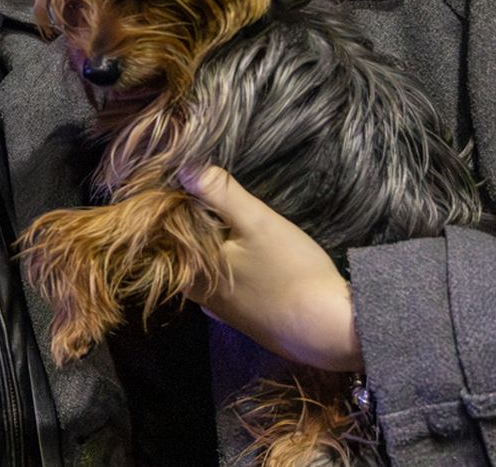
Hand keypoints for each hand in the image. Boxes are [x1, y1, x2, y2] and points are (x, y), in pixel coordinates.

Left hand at [179, 165, 364, 371]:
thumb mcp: (256, 221)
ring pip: (208, 263)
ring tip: (239, 219)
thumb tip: (183, 167)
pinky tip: (251, 254)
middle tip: (224, 196)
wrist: (326, 329)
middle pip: (188, 246)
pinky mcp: (242, 316)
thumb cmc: (290, 271)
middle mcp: (197, 294)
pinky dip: (232, 263)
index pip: (169, 227)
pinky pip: (224, 281)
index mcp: (190, 270)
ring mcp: (220, 308)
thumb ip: (220, 192)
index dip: (182, 199)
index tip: (200, 180)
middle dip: (202, 220)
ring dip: (218, 241)